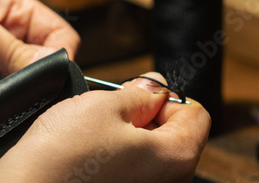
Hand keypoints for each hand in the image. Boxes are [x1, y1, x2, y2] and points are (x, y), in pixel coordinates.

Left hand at [0, 0, 79, 116]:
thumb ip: (12, 46)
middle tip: (16, 78)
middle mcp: (6, 36)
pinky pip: (7, 103)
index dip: (56, 51)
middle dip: (37, 72)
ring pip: (29, 85)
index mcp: (11, 8)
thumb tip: (50, 65)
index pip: (57, 32)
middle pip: (46, 60)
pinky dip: (5, 106)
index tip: (42, 67)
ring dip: (20, 90)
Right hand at [0, 72, 210, 182]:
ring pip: (148, 147)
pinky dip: (115, 150)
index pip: (194, 113)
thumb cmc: (64, 153)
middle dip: (145, 113)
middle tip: (112, 108)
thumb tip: (155, 85)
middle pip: (173, 131)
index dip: (164, 96)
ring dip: (127, 129)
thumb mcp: (105, 105)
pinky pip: (130, 163)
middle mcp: (168, 181)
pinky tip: (91, 147)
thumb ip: (140, 92)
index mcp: (176, 158)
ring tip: (96, 129)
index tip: (138, 95)